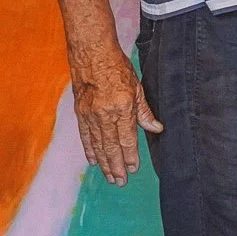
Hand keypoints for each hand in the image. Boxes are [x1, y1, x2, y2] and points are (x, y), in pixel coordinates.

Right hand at [70, 52, 162, 186]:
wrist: (91, 53)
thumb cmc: (116, 66)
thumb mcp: (137, 87)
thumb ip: (145, 111)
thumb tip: (156, 128)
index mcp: (122, 108)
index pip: (128, 140)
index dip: (130, 157)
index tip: (133, 169)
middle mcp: (105, 114)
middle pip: (111, 148)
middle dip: (116, 167)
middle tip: (121, 182)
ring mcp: (90, 115)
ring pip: (98, 146)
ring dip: (104, 163)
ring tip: (110, 177)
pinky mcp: (80, 113)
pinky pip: (85, 137)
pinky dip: (89, 150)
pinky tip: (94, 161)